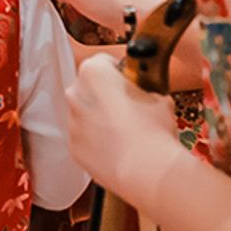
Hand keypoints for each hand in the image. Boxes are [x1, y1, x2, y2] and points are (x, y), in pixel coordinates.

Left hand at [67, 52, 181, 199]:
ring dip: (101, 119)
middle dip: (107, 95)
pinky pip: (85, 138)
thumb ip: (144, 87)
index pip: (104, 62)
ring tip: (127, 132)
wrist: (145, 168)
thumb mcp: (158, 95)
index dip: (120, 71)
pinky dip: (97, 142)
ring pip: (86, 114)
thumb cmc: (152, 129)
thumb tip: (145, 93)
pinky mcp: (74, 147)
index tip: (130, 81)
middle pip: (90, 88)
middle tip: (130, 107)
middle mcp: (76, 94)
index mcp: (93, 72)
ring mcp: (72, 122)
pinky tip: (119, 148)